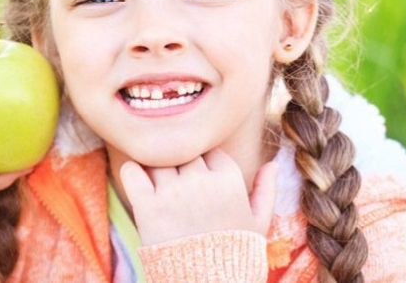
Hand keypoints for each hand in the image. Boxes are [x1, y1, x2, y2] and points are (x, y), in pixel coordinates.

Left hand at [119, 148, 278, 245]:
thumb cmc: (235, 254)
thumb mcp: (258, 224)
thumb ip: (266, 190)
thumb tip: (273, 164)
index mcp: (229, 180)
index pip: (209, 150)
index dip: (204, 164)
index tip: (201, 182)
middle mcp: (201, 181)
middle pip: (184, 153)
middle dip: (181, 166)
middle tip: (179, 187)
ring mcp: (172, 193)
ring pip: (159, 159)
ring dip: (157, 169)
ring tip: (160, 188)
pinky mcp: (147, 206)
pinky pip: (131, 171)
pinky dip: (132, 172)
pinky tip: (140, 184)